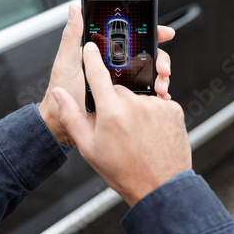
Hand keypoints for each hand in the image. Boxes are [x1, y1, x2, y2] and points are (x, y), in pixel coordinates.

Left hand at [39, 5, 174, 146]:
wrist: (60, 123)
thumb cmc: (62, 91)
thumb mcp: (66, 61)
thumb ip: (72, 35)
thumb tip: (74, 10)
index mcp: (103, 53)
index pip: (131, 37)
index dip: (150, 32)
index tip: (163, 32)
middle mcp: (114, 65)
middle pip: (146, 54)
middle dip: (160, 58)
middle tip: (162, 67)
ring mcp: (122, 83)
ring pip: (149, 74)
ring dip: (160, 77)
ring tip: (160, 85)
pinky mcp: (125, 100)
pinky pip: (145, 94)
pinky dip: (156, 95)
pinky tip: (159, 97)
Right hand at [52, 42, 191, 207]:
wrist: (160, 186)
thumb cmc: (125, 171)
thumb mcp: (89, 147)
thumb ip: (72, 116)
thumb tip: (60, 95)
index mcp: (111, 111)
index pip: (97, 73)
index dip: (91, 57)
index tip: (89, 47)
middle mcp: (135, 104)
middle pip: (119, 89)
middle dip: (114, 102)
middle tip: (116, 126)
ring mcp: (156, 105)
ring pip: (138, 96)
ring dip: (134, 108)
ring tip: (135, 133)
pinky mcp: (173, 109)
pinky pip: (157, 102)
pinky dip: (152, 113)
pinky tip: (149, 132)